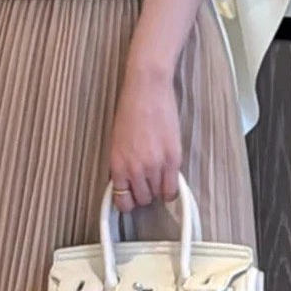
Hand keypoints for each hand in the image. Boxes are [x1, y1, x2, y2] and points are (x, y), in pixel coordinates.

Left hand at [107, 70, 181, 213]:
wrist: (147, 90)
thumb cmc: (130, 111)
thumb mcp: (117, 141)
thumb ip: (122, 164)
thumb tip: (128, 183)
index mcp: (117, 165)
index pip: (122, 201)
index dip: (128, 201)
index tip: (132, 196)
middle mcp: (135, 169)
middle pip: (142, 199)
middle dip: (144, 192)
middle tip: (147, 180)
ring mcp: (155, 165)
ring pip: (158, 195)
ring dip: (157, 188)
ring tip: (158, 174)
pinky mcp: (173, 159)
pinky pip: (172, 187)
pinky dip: (170, 188)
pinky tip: (168, 177)